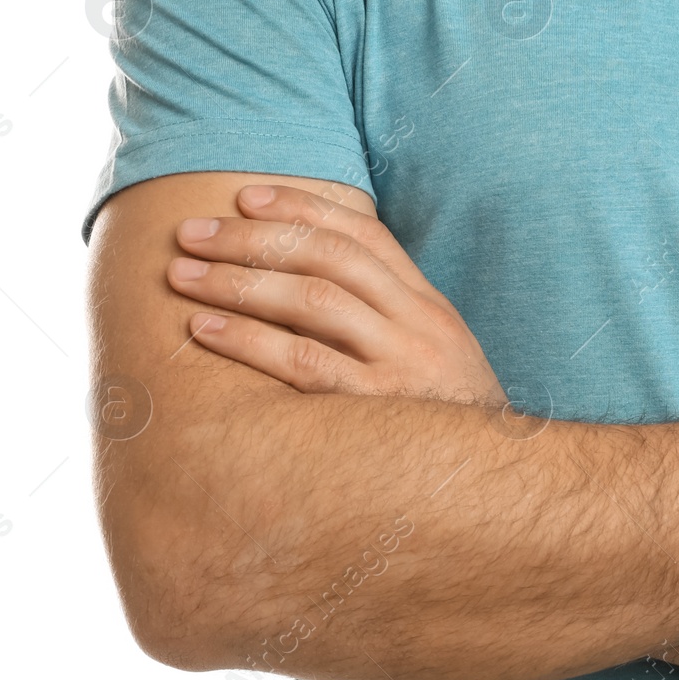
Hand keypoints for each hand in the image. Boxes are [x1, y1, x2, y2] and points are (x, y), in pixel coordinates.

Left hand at [165, 184, 500, 404]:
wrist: (496, 482)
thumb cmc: (446, 420)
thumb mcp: (434, 357)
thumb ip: (386, 319)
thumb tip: (307, 284)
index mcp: (429, 306)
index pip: (366, 236)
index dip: (304, 209)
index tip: (247, 197)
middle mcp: (418, 325)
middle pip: (330, 258)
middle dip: (254, 238)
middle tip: (191, 233)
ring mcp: (401, 365)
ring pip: (313, 302)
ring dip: (239, 283)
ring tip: (182, 276)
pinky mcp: (376, 410)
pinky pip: (304, 365)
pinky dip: (248, 341)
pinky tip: (203, 331)